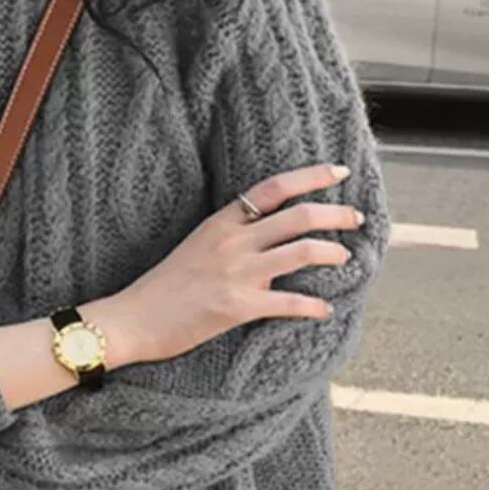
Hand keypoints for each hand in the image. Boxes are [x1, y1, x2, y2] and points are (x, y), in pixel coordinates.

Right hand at [107, 163, 364, 363]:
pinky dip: (313, 306)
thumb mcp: (195, 247)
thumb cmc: (161, 286)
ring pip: (301, 251)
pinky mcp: (238, 306)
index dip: (311, 176)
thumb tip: (269, 247)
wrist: (132, 318)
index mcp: (220, 222)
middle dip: (336, 214)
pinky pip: (289, 302)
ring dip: (333, 253)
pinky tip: (324, 310)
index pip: (273, 188)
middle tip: (356, 218)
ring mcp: (236, 273)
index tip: (339, 171)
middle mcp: (232, 242)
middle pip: (298, 216)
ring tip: (345, 258)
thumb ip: (231, 239)